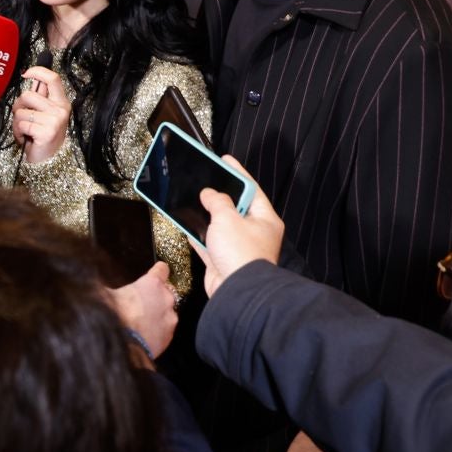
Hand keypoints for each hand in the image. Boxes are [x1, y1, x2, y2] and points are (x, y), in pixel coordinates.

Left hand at [11, 66, 70, 164]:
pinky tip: (25, 138)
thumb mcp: (45, 115)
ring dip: (17, 122)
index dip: (38, 71)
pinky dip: (18, 132)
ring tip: (25, 131)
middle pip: (28, 95)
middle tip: (22, 118)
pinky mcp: (46, 132)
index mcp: (61, 103)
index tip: (26, 73)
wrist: (49, 162)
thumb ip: (40, 99)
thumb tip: (31, 78)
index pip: (53, 78)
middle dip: (18, 106)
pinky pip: (21, 124)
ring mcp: (54, 121)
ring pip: (21, 111)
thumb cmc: (43, 137)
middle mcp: (61, 110)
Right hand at [108, 261, 175, 360]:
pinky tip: (143, 335)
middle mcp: (166, 299)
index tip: (156, 271)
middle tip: (140, 302)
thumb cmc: (114, 316)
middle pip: (166, 292)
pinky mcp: (169, 337)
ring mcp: (170, 319)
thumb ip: (103, 286)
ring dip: (158, 314)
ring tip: (141, 321)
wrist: (123, 347)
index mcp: (152, 283)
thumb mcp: (103, 294)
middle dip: (156, 296)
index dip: (158, 270)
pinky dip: (157, 331)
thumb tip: (90, 280)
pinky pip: (165, 330)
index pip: (162, 269)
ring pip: (167, 313)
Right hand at [191, 157, 282, 296]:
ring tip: (192, 200)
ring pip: (220, 225)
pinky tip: (187, 225)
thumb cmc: (241, 254)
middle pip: (235, 207)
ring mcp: (238, 248)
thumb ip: (217, 201)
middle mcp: (254, 232)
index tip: (225, 160)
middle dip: (219, 195)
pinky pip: (209, 243)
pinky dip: (198, 235)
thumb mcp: (227, 218)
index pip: (251, 188)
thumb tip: (209, 194)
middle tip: (205, 180)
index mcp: (265, 219)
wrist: (236, 291)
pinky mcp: (223, 261)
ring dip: (206, 216)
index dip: (237, 173)